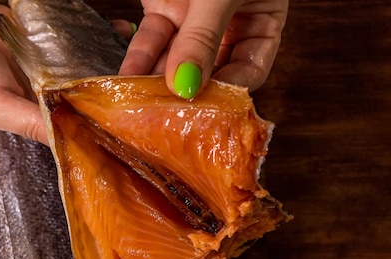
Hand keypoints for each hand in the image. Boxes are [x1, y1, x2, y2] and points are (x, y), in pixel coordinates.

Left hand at [119, 0, 287, 97]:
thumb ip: (203, 38)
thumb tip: (184, 86)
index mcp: (263, 18)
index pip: (250, 70)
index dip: (229, 91)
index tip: (205, 107)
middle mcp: (230, 22)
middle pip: (209, 69)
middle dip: (186, 91)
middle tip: (167, 115)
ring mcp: (196, 15)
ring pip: (176, 57)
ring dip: (156, 79)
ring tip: (141, 103)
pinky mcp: (165, 6)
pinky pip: (153, 39)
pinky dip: (139, 57)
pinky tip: (127, 77)